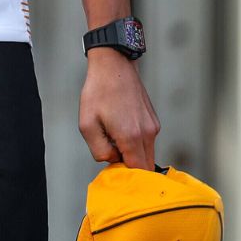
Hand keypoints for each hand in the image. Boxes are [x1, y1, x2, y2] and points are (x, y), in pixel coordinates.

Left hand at [80, 48, 159, 168]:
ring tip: (113, 136)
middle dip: (130, 166)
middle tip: (111, 153)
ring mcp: (154, 127)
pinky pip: (147, 141)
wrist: (114, 65)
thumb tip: (113, 161)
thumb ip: (100, 150)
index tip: (113, 169)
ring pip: (147, 153)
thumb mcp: (87, 125)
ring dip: (132, 153)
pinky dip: (136, 142)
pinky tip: (120, 126)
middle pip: (146, 166)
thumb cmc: (98, 93)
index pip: (138, 171)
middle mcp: (148, 134)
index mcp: (131, 137)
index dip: (126, 175)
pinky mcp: (154, 120)